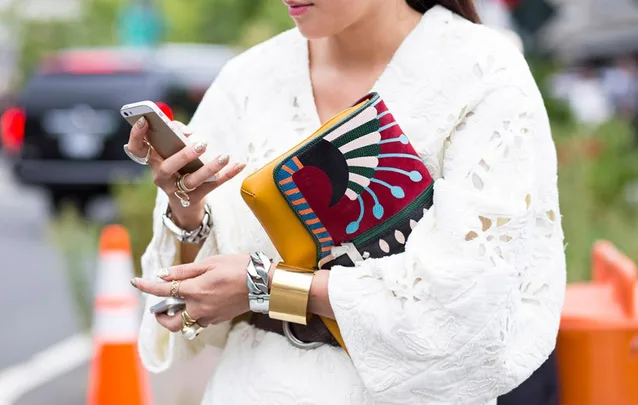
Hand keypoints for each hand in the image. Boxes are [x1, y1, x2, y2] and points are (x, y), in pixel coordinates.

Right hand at [126, 117, 245, 229]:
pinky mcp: (194, 198)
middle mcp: (161, 176)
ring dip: (209, 167)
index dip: (136, 136)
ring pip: (192, 180)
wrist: (184, 203)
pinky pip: (213, 185)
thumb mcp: (172, 152)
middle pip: (167, 167)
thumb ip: (177, 136)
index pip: (137, 149)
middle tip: (201, 144)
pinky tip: (240, 164)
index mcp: (153, 161)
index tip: (144, 121)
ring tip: (224, 156)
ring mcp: (177, 189)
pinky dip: (228, 174)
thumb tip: (187, 132)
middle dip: (183, 155)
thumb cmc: (178, 168)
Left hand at [131, 254, 258, 331]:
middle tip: (158, 308)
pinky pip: (199, 321)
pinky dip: (193, 314)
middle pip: (170, 322)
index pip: (163, 291)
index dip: (146, 286)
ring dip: (177, 317)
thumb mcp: (210, 263)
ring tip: (178, 304)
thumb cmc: (238, 267)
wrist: (262, 283)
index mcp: (195, 290)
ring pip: (185, 324)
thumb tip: (163, 275)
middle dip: (160, 317)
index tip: (135, 282)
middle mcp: (199, 308)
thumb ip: (184, 271)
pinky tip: (199, 302)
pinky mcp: (218, 319)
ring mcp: (209, 316)